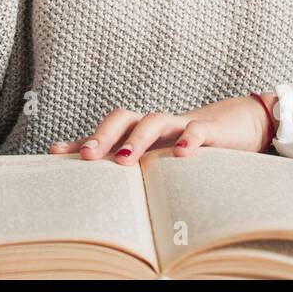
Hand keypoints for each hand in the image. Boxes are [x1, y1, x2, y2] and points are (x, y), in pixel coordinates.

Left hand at [48, 93, 277, 165]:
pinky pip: (196, 130)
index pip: (105, 133)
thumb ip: (125, 163)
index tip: (54, 154)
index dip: (81, 141)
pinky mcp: (208, 129)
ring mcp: (180, 124)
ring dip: (137, 138)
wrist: (238, 125)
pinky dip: (188, 140)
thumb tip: (84, 173)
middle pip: (123, 118)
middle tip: (87, 156)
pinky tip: (181, 155)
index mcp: (139, 132)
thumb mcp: (157, 158)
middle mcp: (154, 125)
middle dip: (103, 135)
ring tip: (124, 159)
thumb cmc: (187, 144)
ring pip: (154, 121)